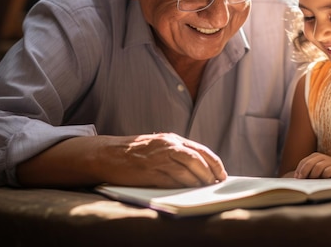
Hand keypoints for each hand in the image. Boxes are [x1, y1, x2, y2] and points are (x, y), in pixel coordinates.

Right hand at [106, 132, 227, 187]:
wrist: (108, 154)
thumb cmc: (135, 152)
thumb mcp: (159, 145)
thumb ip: (177, 152)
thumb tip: (200, 167)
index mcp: (172, 139)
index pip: (201, 150)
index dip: (215, 163)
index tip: (222, 174)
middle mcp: (168, 146)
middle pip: (197, 160)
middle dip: (210, 174)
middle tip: (215, 184)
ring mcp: (158, 159)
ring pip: (187, 171)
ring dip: (198, 182)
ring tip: (204, 189)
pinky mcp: (149, 172)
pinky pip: (171, 181)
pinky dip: (183, 187)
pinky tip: (188, 192)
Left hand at [293, 152, 330, 178]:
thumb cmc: (329, 172)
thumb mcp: (318, 169)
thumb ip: (309, 171)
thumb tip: (298, 179)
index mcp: (316, 156)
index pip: (304, 162)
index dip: (299, 170)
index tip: (296, 178)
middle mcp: (322, 157)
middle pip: (309, 163)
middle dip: (303, 172)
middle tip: (301, 180)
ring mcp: (329, 161)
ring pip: (317, 167)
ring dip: (313, 175)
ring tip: (312, 182)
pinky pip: (327, 172)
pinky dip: (323, 176)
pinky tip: (323, 180)